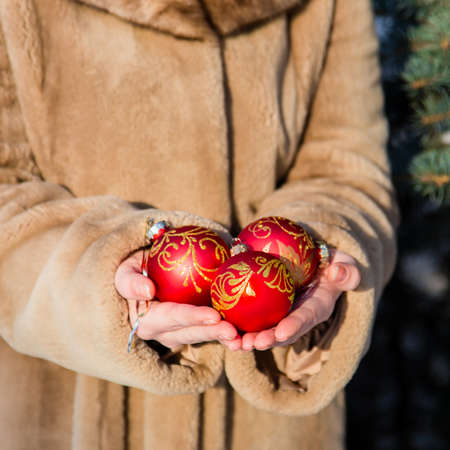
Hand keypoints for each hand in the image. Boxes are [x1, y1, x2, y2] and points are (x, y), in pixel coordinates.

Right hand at [115, 250, 237, 348]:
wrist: (146, 274)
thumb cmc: (136, 270)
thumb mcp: (125, 270)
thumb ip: (130, 281)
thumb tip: (147, 291)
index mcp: (148, 321)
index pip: (172, 318)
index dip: (193, 317)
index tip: (214, 316)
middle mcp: (165, 333)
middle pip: (191, 334)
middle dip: (212, 334)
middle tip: (233, 331)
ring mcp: (181, 334)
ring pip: (204, 337)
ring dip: (223, 339)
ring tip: (242, 339)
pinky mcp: (195, 330)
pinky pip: (212, 332)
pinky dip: (228, 335)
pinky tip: (246, 335)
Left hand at [222, 250, 360, 351]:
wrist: (317, 266)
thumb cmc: (331, 264)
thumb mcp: (345, 264)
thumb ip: (346, 271)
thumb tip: (336, 274)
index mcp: (317, 308)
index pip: (306, 318)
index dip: (293, 326)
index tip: (280, 332)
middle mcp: (298, 318)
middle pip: (281, 332)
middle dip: (266, 340)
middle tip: (250, 344)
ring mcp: (282, 316)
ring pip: (265, 331)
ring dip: (249, 338)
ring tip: (233, 342)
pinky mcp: (268, 311)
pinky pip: (253, 319)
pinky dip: (239, 324)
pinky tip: (221, 326)